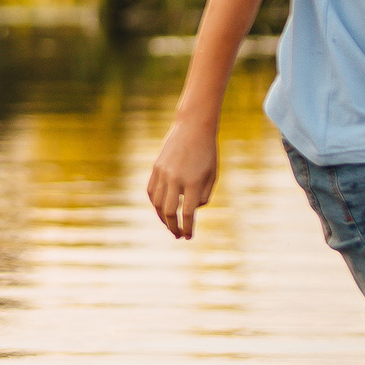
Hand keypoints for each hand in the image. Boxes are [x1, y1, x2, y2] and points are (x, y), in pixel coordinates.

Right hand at [147, 117, 219, 238]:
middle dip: (173, 227)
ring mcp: (163, 173)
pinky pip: (151, 191)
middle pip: (169, 211)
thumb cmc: (208, 153)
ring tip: (169, 224)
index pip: (187, 213)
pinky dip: (155, 203)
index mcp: (193, 183)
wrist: (193, 128)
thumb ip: (203, 196)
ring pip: (157, 203)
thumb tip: (190, 210)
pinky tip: (160, 209)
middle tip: (177, 236)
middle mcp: (175, 179)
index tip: (188, 237)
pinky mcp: (156, 168)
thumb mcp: (212, 176)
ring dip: (162, 217)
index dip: (187, 228)